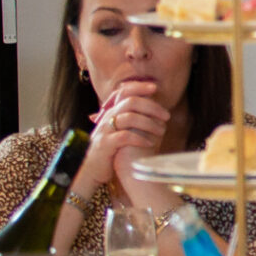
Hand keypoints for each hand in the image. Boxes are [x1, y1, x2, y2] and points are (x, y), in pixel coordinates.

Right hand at [83, 77, 171, 196]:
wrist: (89, 169)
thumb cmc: (110, 150)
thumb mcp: (119, 130)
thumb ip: (131, 118)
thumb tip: (154, 109)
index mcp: (111, 112)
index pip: (124, 91)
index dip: (139, 87)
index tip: (155, 87)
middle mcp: (107, 117)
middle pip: (131, 102)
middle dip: (152, 106)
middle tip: (167, 116)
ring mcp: (105, 131)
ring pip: (129, 117)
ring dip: (149, 123)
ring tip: (161, 131)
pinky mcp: (105, 145)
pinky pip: (124, 136)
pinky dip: (140, 138)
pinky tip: (150, 143)